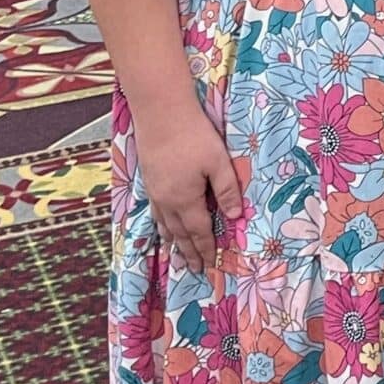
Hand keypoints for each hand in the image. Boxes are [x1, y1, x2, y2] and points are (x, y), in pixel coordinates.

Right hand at [135, 99, 241, 273]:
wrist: (160, 113)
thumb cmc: (194, 135)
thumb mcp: (218, 162)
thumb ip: (227, 190)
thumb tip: (234, 217)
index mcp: (185, 199)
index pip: (199, 231)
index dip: (206, 248)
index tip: (209, 266)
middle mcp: (166, 201)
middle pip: (179, 233)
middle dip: (189, 252)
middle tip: (195, 270)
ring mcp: (155, 192)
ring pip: (164, 225)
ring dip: (173, 242)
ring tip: (177, 257)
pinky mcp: (149, 180)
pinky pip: (155, 213)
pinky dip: (160, 226)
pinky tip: (162, 226)